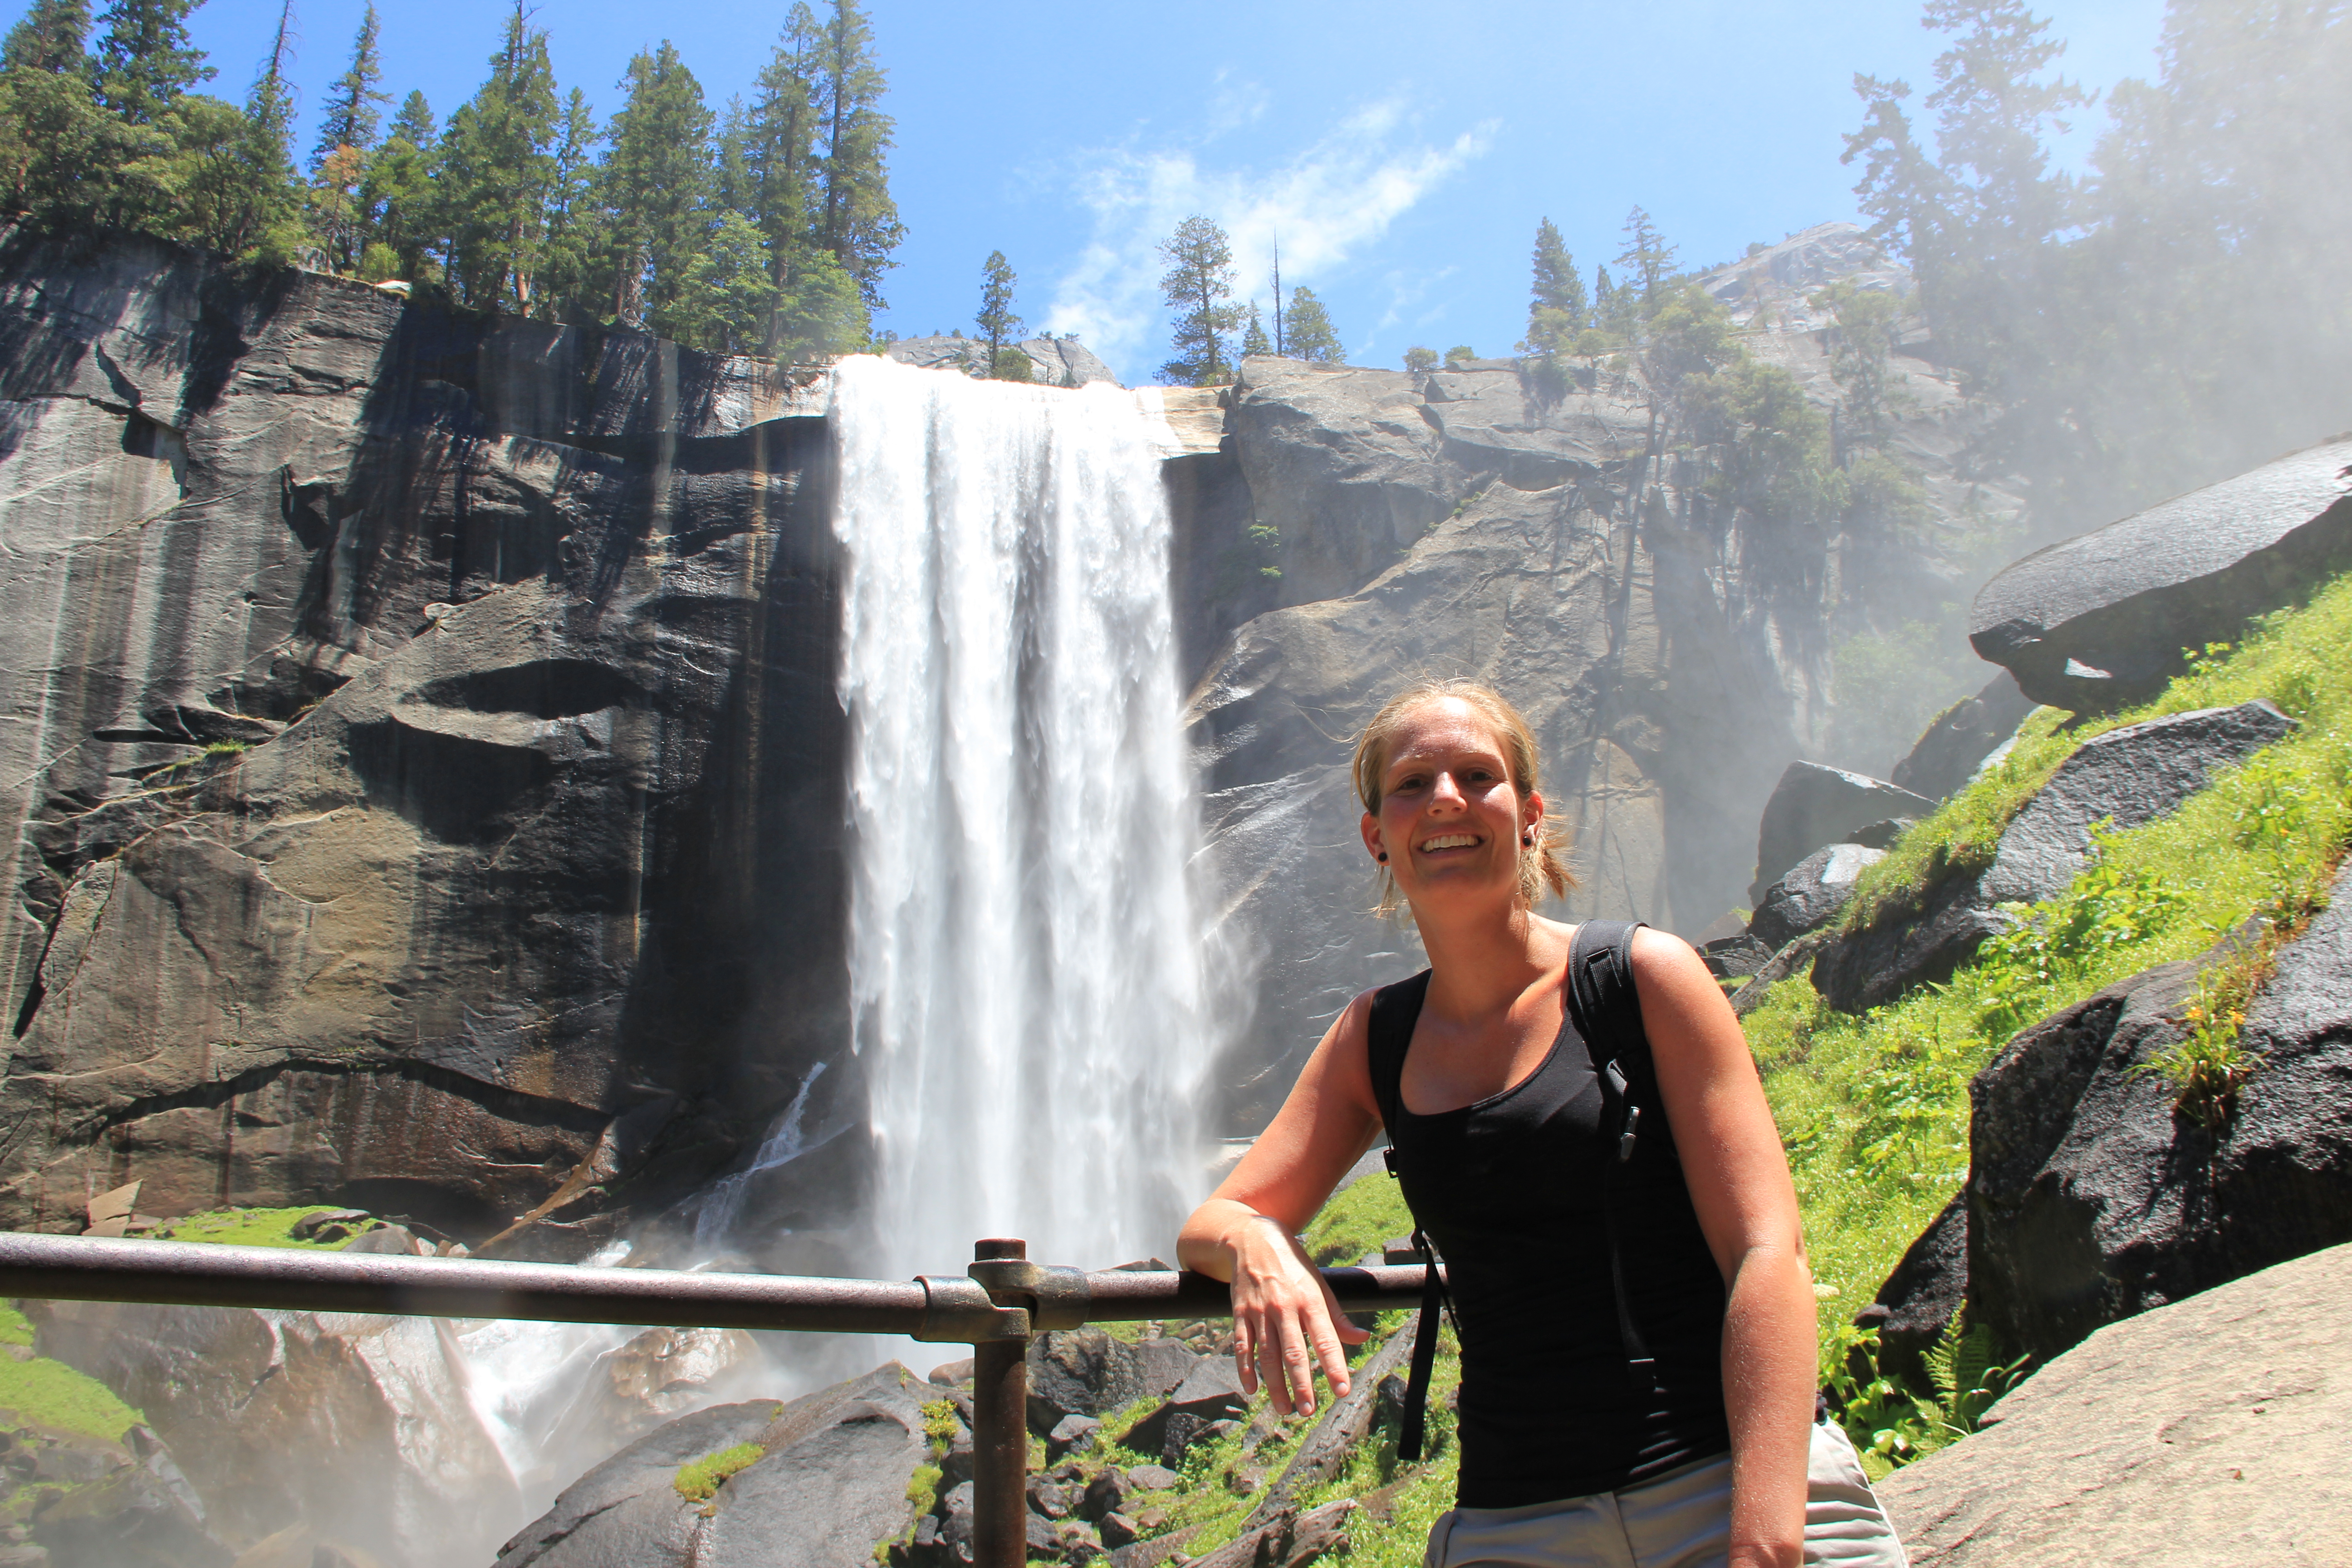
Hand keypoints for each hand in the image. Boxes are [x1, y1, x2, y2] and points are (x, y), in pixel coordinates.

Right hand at [1225, 1214, 1367, 1417]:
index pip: (1325, 1338)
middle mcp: (1284, 1306)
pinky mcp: (1239, 1312)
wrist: (1252, 1239)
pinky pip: (1243, 1345)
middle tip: (1308, 1411)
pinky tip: (1252, 1389)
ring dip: (1275, 1385)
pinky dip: (1246, 1369)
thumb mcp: (1319, 1285)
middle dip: (1301, 1383)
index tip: (1342, 1389)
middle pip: (1293, 1352)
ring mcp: (1259, 1310)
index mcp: (1310, 1300)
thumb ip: (1338, 1317)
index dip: (1334, 1365)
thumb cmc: (1293, 1266)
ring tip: (1285, 1409)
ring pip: (1268, 1354)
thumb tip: (1361, 1339)